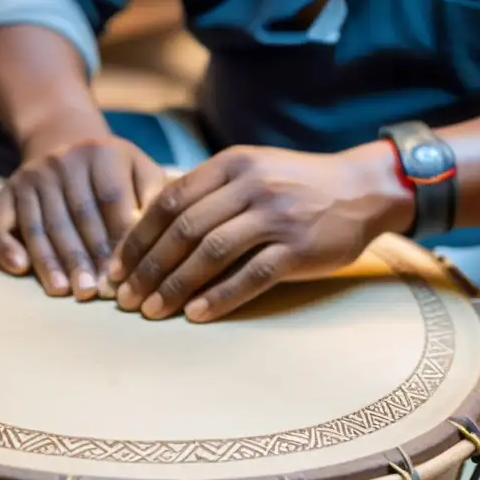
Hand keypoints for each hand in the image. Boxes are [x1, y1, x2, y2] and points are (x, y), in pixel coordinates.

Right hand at [0, 136, 166, 299]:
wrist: (65, 141)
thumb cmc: (115, 173)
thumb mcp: (140, 171)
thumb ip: (154, 197)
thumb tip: (162, 233)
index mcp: (101, 152)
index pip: (111, 199)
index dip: (118, 238)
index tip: (126, 274)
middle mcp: (62, 160)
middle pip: (75, 216)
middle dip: (86, 257)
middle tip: (95, 293)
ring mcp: (32, 176)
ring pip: (41, 224)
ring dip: (51, 260)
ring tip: (65, 291)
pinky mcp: (7, 191)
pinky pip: (1, 221)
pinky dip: (6, 246)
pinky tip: (20, 270)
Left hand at [107, 143, 413, 321]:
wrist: (363, 190)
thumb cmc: (297, 186)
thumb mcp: (250, 171)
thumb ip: (208, 192)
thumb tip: (152, 226)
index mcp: (230, 165)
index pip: (168, 202)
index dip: (136, 238)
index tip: (116, 267)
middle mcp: (250, 186)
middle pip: (183, 230)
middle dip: (147, 267)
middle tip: (125, 298)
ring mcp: (275, 216)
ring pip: (210, 253)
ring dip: (175, 285)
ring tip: (152, 311)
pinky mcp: (298, 248)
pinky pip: (251, 276)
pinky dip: (220, 297)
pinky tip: (196, 315)